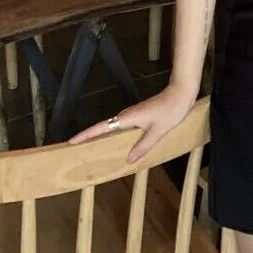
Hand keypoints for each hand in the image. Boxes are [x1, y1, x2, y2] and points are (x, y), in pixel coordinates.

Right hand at [68, 80, 197, 162]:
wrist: (181, 93)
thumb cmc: (170, 110)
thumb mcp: (158, 131)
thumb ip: (143, 146)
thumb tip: (128, 159)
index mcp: (127, 118)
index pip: (101, 127)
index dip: (86, 134)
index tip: (71, 141)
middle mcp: (126, 116)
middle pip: (105, 129)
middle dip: (91, 139)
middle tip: (80, 154)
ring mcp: (133, 115)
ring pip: (115, 129)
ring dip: (105, 138)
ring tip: (97, 154)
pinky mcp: (139, 115)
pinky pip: (124, 128)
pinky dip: (118, 137)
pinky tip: (122, 147)